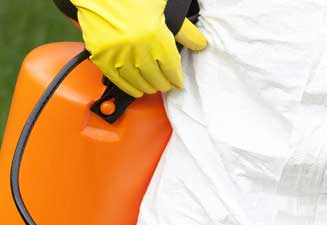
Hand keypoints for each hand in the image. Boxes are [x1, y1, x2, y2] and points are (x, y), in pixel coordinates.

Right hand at [73, 0, 207, 98]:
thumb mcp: (163, 7)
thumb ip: (184, 29)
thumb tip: (200, 44)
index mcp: (156, 37)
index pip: (172, 70)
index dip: (177, 79)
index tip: (178, 83)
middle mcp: (138, 49)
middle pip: (157, 79)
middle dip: (163, 84)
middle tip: (166, 84)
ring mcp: (119, 54)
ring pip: (139, 82)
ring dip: (148, 87)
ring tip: (153, 86)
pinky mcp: (102, 56)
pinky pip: (118, 80)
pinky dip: (129, 88)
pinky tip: (136, 90)